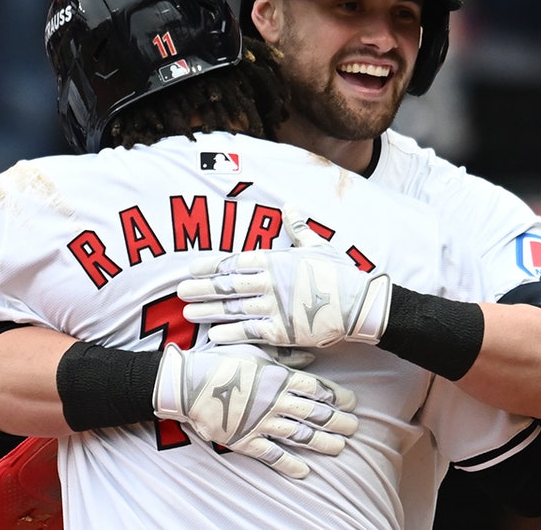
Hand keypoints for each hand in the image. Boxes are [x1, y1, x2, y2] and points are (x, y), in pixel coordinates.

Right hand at [152, 343, 356, 478]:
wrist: (187, 383)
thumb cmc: (219, 361)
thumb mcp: (254, 351)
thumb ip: (284, 357)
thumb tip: (310, 360)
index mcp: (279, 377)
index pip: (317, 389)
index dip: (337, 397)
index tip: (351, 403)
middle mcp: (276, 402)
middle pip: (316, 414)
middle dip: (338, 422)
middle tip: (353, 427)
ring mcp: (262, 423)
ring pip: (301, 436)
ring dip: (323, 443)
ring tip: (339, 448)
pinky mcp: (247, 440)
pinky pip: (274, 455)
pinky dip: (291, 465)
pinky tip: (305, 471)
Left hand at [178, 207, 391, 347]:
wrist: (360, 304)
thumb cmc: (339, 274)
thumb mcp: (317, 246)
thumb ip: (297, 228)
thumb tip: (289, 206)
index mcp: (275, 260)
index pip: (234, 261)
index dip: (211, 265)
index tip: (191, 268)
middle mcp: (269, 282)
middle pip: (227, 284)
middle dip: (201, 288)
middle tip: (179, 291)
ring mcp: (274, 307)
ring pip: (233, 308)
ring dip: (208, 310)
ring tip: (187, 312)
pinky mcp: (282, 331)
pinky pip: (249, 332)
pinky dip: (230, 333)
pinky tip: (212, 335)